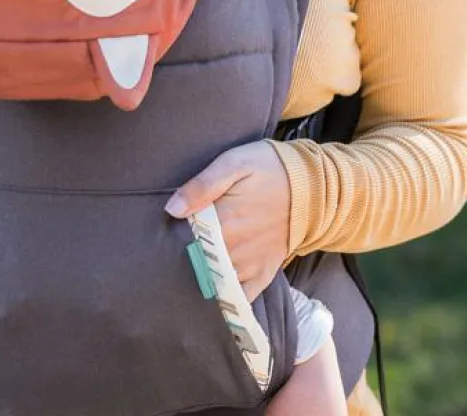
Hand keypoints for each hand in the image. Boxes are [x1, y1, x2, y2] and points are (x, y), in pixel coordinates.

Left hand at [164, 141, 290, 301]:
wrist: (311, 185)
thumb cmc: (268, 168)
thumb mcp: (234, 162)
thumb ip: (202, 186)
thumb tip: (172, 209)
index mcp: (224, 222)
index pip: (185, 242)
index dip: (167, 244)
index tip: (155, 244)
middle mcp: (236, 249)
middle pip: (196, 265)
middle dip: (177, 265)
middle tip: (160, 265)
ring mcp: (251, 265)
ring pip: (215, 285)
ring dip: (197, 283)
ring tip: (177, 281)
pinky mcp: (264, 274)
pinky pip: (242, 298)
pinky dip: (225, 303)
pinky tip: (209, 301)